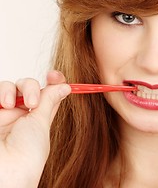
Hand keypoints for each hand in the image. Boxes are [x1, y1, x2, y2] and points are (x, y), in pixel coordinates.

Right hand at [0, 71, 70, 187]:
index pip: (45, 93)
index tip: (53, 75)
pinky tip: (4, 104)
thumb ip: (49, 101)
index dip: (51, 81)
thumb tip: (65, 86)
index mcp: (37, 118)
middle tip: (33, 102)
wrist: (6, 170)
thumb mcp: (42, 123)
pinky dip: (0, 92)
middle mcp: (19, 115)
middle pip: (25, 86)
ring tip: (11, 105)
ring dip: (12, 89)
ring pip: (8, 87)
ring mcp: (2, 114)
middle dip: (30, 86)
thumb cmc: (27, 154)